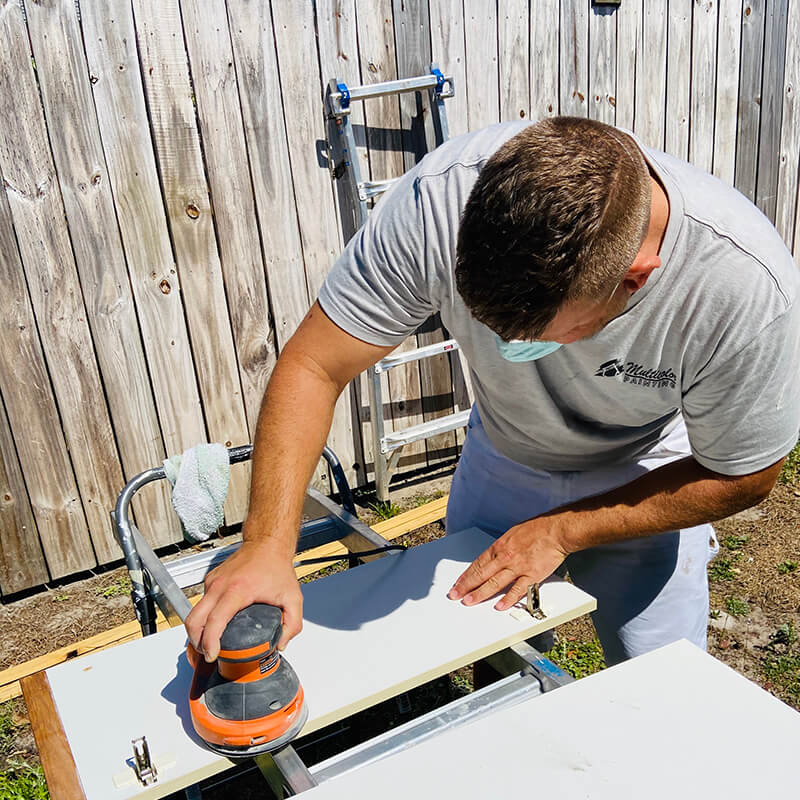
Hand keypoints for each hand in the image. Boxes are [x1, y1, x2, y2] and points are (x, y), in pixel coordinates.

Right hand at [184, 539, 302, 660]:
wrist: (267, 543)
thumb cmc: (277, 566)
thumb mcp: (292, 597)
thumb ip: (292, 624)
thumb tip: (281, 644)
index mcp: (238, 590)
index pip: (215, 620)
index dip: (210, 642)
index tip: (212, 654)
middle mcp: (220, 585)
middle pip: (194, 620)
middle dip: (196, 642)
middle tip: (207, 654)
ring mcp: (213, 581)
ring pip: (194, 612)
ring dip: (196, 632)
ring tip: (207, 645)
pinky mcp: (211, 579)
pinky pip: (200, 603)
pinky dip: (202, 618)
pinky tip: (212, 626)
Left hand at [447, 517, 568, 610]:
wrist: (555, 530)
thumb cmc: (536, 529)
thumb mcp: (512, 534)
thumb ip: (502, 548)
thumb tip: (493, 558)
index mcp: (499, 547)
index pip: (478, 564)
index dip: (467, 575)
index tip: (458, 583)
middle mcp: (505, 557)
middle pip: (481, 574)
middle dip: (466, 586)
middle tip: (455, 595)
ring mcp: (517, 567)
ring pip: (494, 583)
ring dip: (480, 594)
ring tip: (469, 601)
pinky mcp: (531, 575)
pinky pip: (517, 590)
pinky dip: (508, 599)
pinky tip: (499, 606)